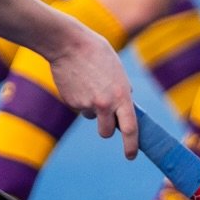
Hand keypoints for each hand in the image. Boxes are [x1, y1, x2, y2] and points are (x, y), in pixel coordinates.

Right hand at [45, 20, 137, 158]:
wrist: (67, 43)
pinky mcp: (70, 102)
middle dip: (106, 129)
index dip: (132, 146)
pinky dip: (78, 97)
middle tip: (104, 117)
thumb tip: (122, 106)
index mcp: (121, 96)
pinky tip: (76, 80)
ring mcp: (85, 105)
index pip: (130, 129)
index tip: (131, 155)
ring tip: (87, 83)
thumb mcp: (118, 70)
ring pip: (90, 115)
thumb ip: (122, 90)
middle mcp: (104, 104)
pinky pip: (78, 106)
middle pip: (106, 132)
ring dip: (91, 107)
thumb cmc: (96, 52)